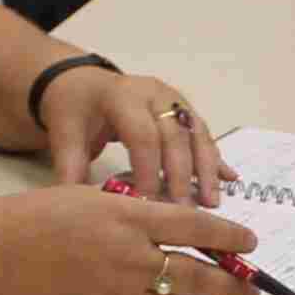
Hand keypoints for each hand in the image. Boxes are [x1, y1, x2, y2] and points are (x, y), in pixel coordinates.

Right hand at [8, 184, 256, 294]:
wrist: (3, 253)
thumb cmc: (45, 216)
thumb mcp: (97, 197)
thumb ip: (138, 213)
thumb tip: (177, 226)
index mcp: (130, 218)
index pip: (196, 227)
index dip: (230, 237)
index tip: (250, 241)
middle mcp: (130, 257)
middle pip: (197, 276)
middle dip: (231, 284)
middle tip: (251, 287)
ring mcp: (117, 291)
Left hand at [41, 67, 236, 208]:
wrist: (82, 83)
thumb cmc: (74, 110)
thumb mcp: (65, 134)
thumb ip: (71, 168)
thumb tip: (79, 206)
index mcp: (122, 96)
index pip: (142, 134)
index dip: (148, 170)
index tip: (147, 203)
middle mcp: (153, 94)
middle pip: (175, 135)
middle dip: (182, 175)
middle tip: (185, 210)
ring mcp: (172, 100)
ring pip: (196, 133)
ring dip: (206, 169)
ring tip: (211, 202)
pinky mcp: (183, 110)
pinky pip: (202, 134)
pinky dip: (214, 158)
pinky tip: (229, 179)